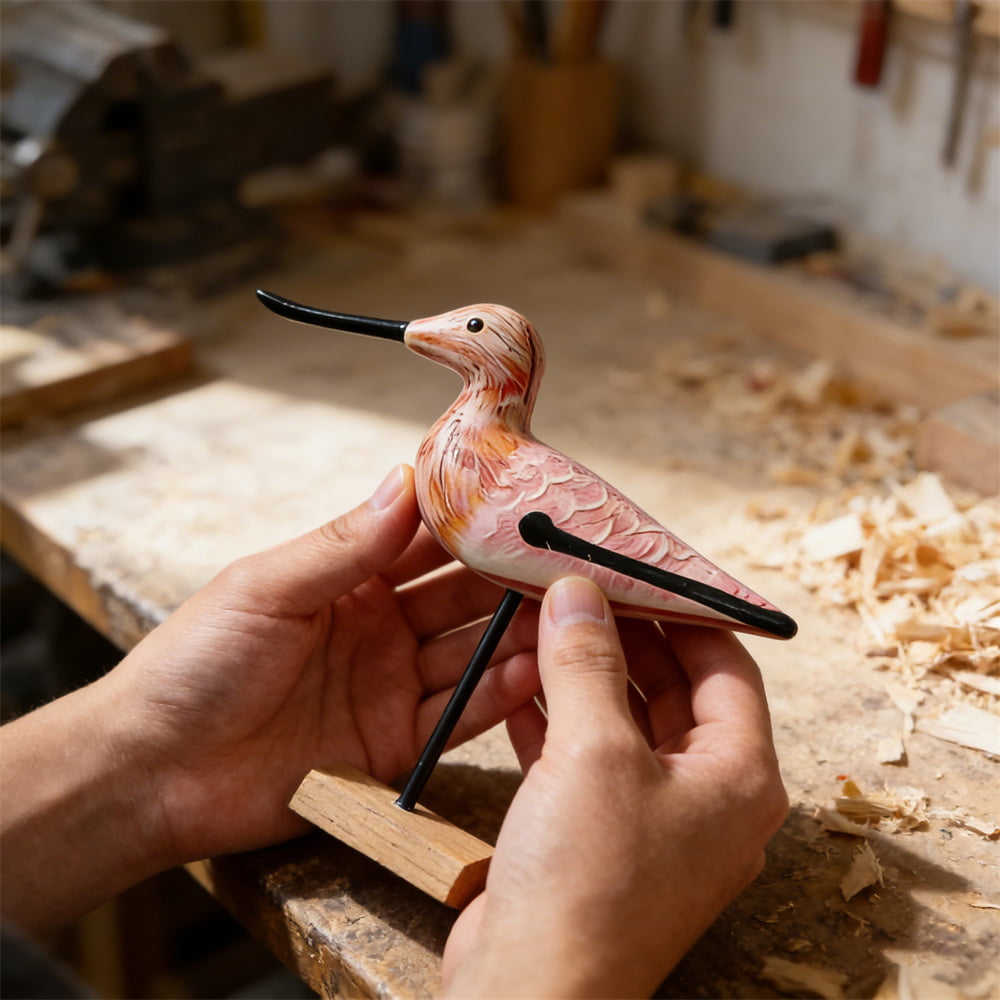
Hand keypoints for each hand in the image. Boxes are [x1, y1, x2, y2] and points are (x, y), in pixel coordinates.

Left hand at [1, 465, 540, 935]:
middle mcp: (378, 629)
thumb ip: (342, 545)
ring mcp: (389, 688)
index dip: (470, 522)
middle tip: (564, 562)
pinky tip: (532, 673)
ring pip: (468, 655)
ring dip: (514, 637)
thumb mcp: (267, 588)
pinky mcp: (392, 748)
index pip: (422, 541)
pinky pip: (454, 718)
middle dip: (508, 579)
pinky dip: (494, 697)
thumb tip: (405, 483)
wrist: (155, 771)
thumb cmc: (195, 663)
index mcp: (346, 579)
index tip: (521, 502)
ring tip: (565, 617)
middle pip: (459, 598)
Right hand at [442, 576, 787, 998]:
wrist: (530, 992)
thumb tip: (579, 593)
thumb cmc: (587, 882)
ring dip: (580, 673)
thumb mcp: (594, 750)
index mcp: (738, 777)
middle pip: (671, 689)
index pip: (726, 666)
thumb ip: (588, 662)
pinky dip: (553, 716)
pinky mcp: (596, 834)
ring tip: (540, 621)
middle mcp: (703, 798)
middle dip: (620, 636)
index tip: (638, 569)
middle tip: (576, 588)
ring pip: (621, 720)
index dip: (684, 611)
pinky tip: (516, 681)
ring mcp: (648, 818)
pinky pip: (584, 757)